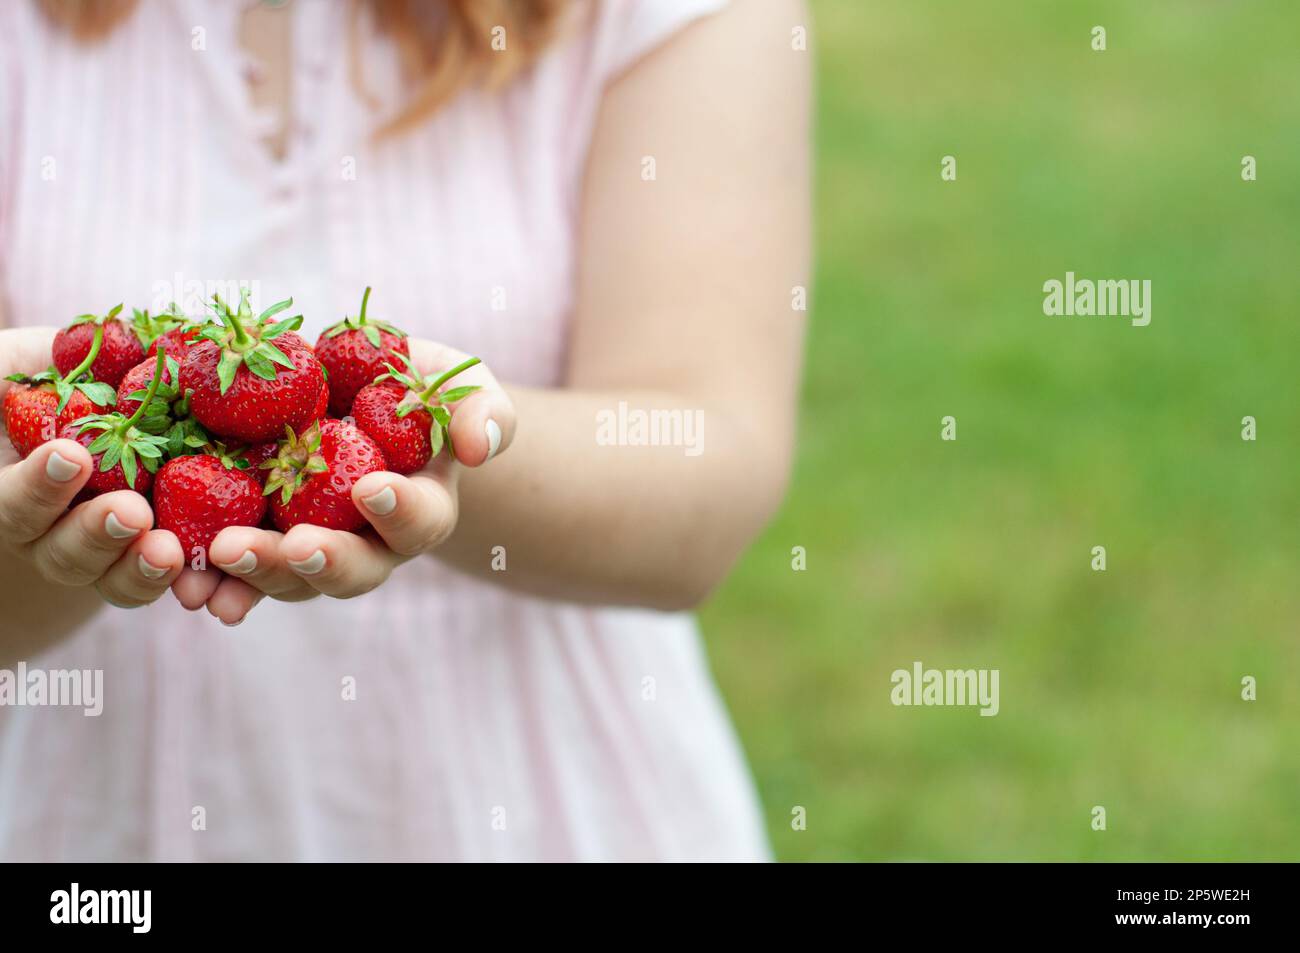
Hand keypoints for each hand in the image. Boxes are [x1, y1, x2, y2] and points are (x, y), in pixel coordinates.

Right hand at [0, 328, 185, 606]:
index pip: (15, 502)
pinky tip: (222, 569)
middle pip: (68, 553)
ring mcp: (112, 549)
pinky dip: (203, 577)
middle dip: (97, 533)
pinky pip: (183, 575)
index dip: (39, 487)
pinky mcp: (171, 548)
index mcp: (16, 493)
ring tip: (171, 550)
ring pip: (120, 578)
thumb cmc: (52, 375)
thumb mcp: (16, 368)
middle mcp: (55, 533)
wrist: (113, 392)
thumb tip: (23, 369)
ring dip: (145, 568)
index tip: (69, 456)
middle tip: (130, 512)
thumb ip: (11, 376)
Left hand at [175, 339, 515, 621]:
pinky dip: (212, 577)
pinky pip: (235, 566)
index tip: (371, 488)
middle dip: (319, 563)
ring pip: (288, 579)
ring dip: (255, 577)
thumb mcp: (459, 385)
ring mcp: (309, 543)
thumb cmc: (417, 388)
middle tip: (290, 548)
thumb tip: (478, 446)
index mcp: (419, 508)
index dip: (399, 511)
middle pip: (350, 569)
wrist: (355, 393)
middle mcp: (367, 542)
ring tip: (218, 562)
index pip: (418, 520)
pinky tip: (186, 579)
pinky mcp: (257, 533)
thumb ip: (482, 411)